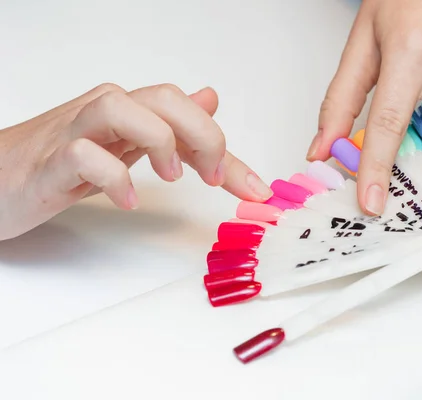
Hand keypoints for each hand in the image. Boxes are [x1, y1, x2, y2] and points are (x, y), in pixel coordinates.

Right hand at [0, 83, 272, 240]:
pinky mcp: (47, 163)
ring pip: (119, 107)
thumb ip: (171, 127)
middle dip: (201, 134)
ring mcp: (74, 135)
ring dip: (157, 141)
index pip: (188, 113)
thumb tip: (210, 99)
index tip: (252, 188)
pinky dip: (110, 177)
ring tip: (171, 177)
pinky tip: (127, 200)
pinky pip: (80, 155)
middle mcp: (105, 115)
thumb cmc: (58, 162)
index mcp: (130, 113)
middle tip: (212, 176)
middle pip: (162, 97)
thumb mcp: (126, 144)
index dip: (225, 148)